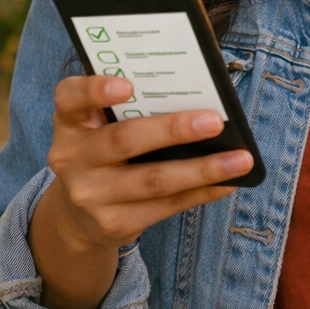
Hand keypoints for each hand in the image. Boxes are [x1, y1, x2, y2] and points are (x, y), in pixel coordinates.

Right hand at [29, 75, 251, 308]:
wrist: (78, 215)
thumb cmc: (102, 152)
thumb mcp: (98, 126)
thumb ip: (128, 109)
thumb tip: (196, 98)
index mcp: (69, 122)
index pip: (70, 97)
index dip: (96, 89)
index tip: (128, 85)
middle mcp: (71, 158)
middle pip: (124, 140)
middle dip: (173, 130)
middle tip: (213, 121)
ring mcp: (91, 194)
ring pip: (153, 180)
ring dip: (202, 169)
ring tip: (240, 160)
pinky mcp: (113, 223)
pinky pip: (166, 206)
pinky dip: (201, 192)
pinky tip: (227, 183)